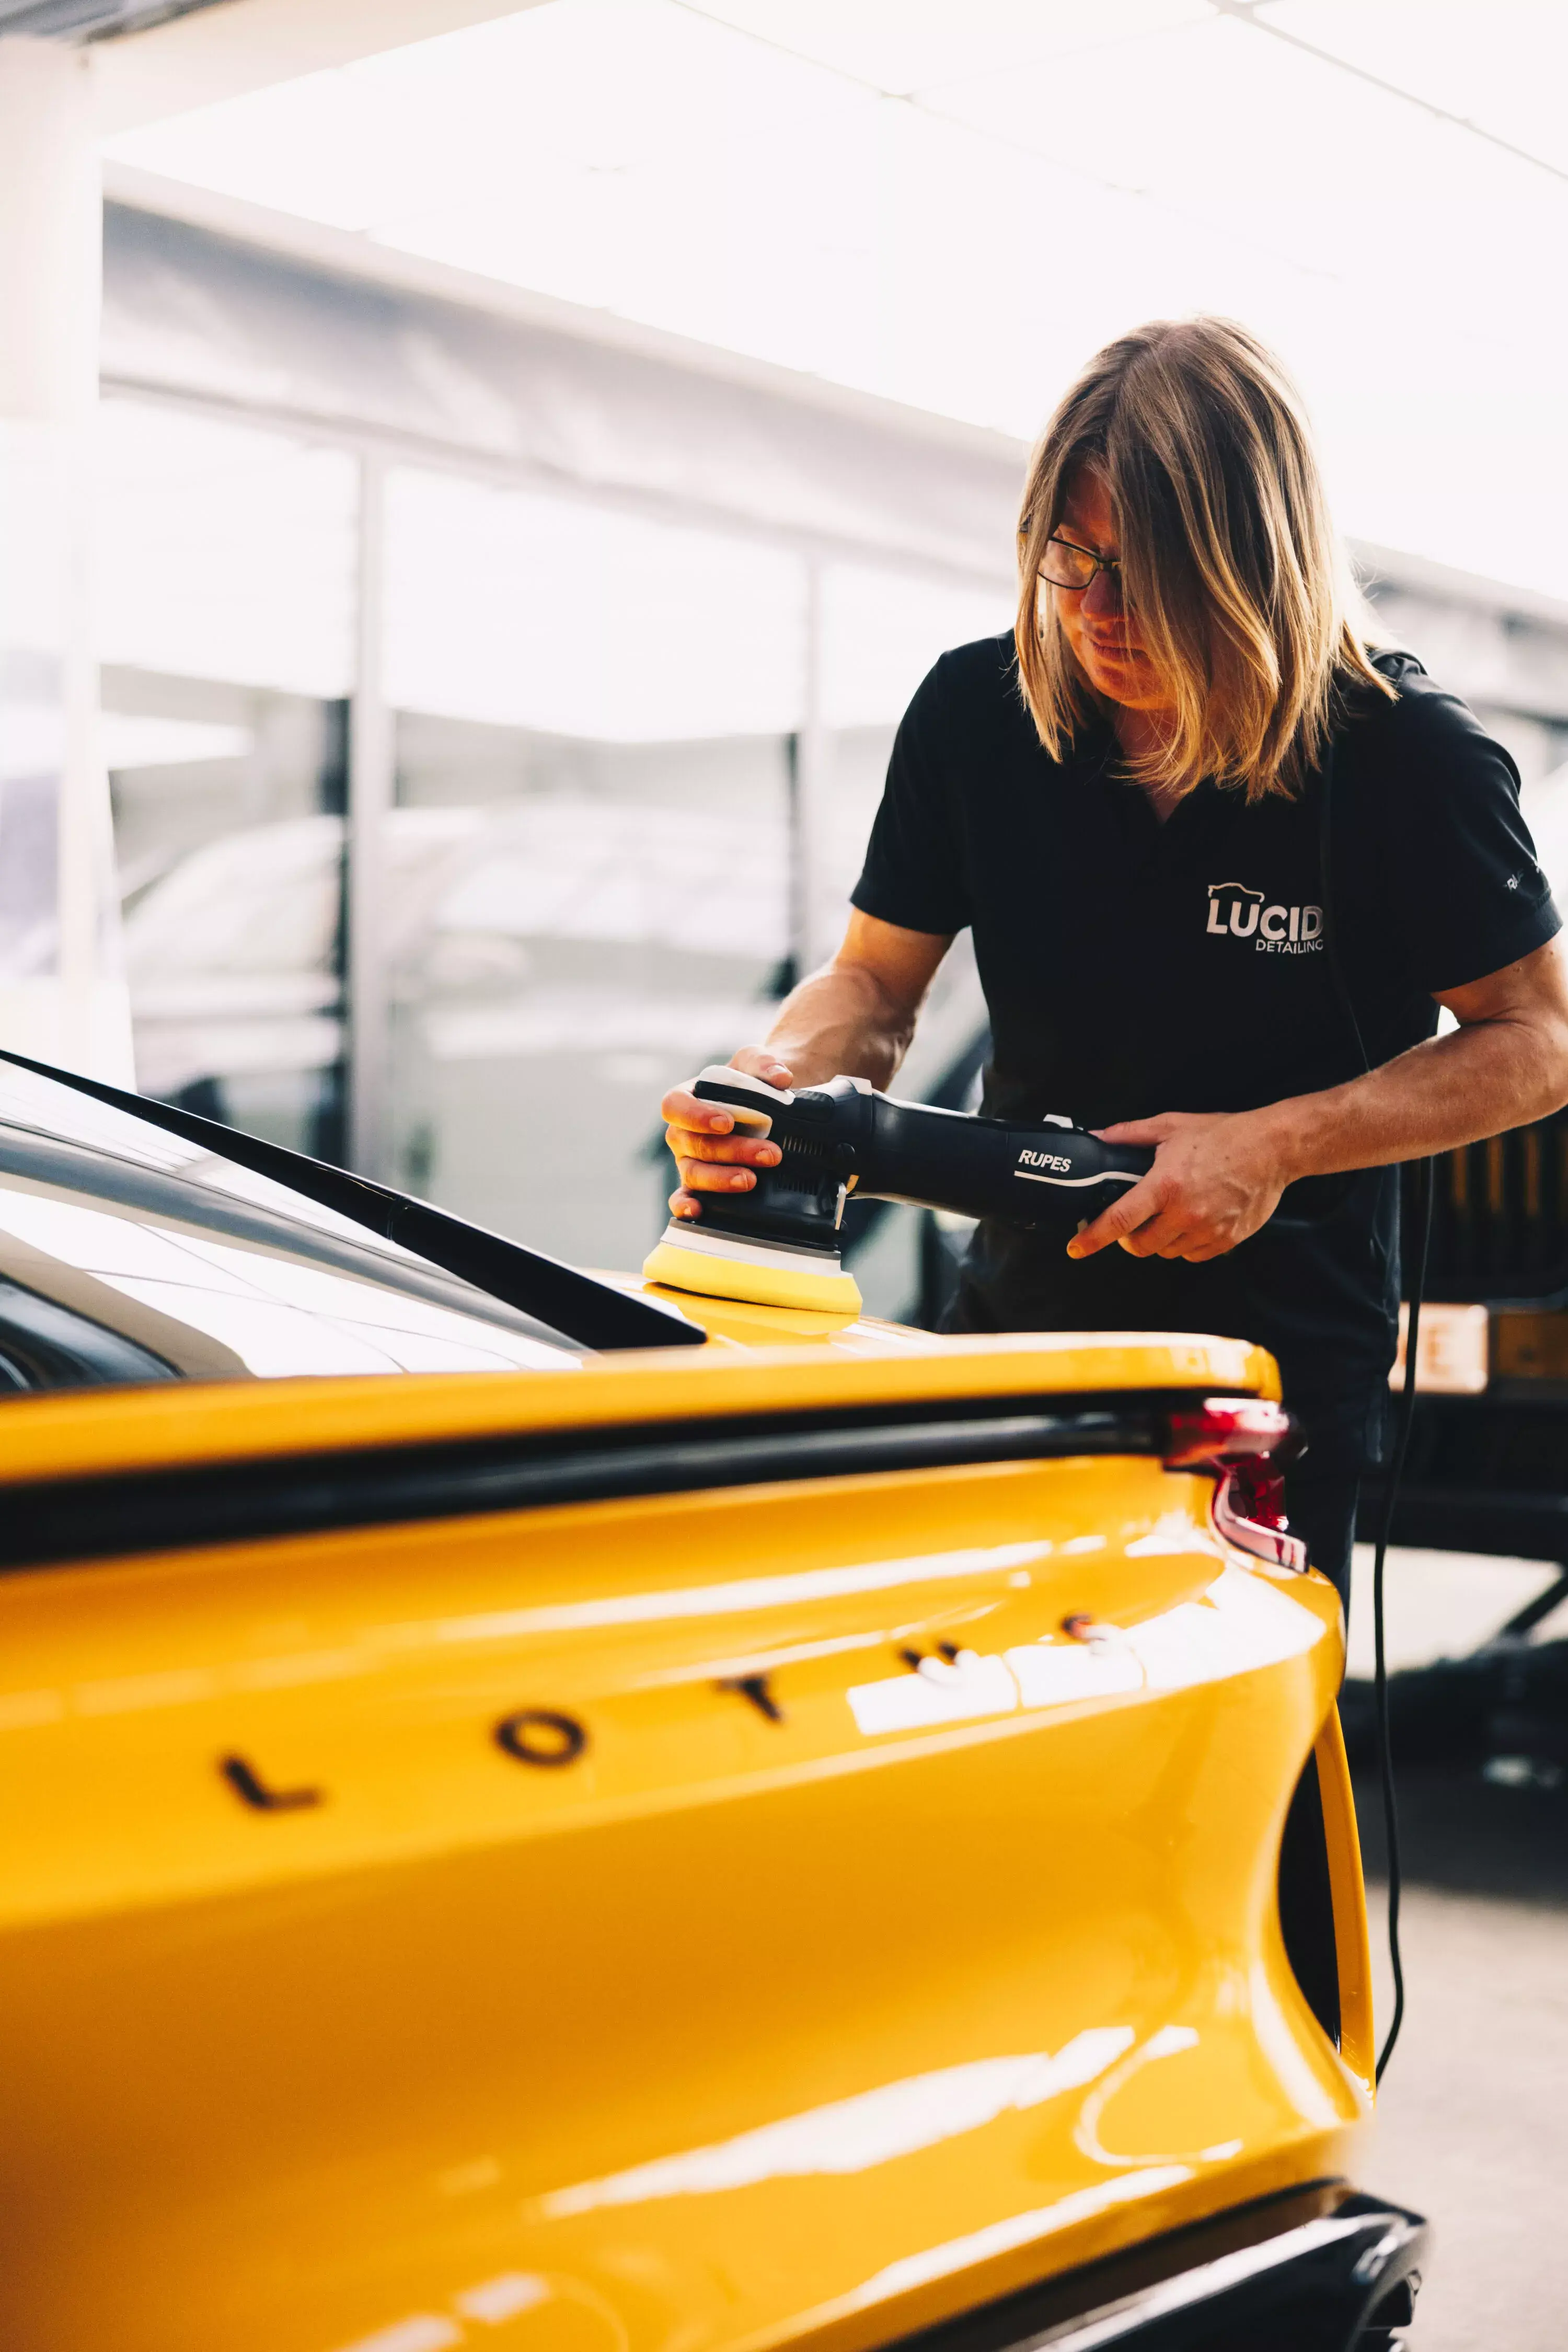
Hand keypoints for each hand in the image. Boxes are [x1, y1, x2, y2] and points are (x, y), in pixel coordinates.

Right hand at [662, 1047, 790, 1221]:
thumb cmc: (752, 1082)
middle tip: (769, 1154)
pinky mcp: (700, 1185)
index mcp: (687, 1099)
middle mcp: (682, 1133)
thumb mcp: (756, 1062)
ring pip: (693, 1174)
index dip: (696, 1116)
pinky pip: (684, 1198)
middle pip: (693, 1144)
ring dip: (721, 1179)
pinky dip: (687, 1207)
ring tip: (751, 1180)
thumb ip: (764, 1063)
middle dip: (732, 1151)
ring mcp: (689, 1161)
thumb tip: (781, 1078)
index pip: (675, 1106)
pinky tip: (699, 1212)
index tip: (726, 1122)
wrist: (770, 1106)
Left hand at [1067, 1110, 1290, 1262]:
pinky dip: (1185, 1244)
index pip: (1119, 1220)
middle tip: (1133, 1222)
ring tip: (1168, 1215)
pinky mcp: (1227, 1240)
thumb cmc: (1224, 1136)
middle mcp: (1185, 1212)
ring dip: (1159, 1240)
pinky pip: (1193, 1255)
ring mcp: (1207, 1229)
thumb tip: (1099, 1137)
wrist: (1272, 1148)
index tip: (1076, 1248)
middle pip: (1140, 1246)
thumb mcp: (1171, 1127)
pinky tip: (1191, 1222)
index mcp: (1165, 1185)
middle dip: (1129, 1238)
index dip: (1093, 1238)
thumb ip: (1130, 1135)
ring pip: (1166, 1252)